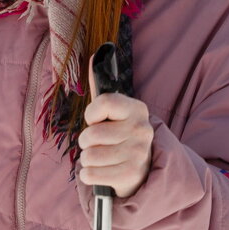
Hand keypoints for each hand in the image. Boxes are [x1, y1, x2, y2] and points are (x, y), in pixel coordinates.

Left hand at [77, 53, 153, 198]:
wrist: (140, 171)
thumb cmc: (118, 137)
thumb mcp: (112, 112)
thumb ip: (101, 86)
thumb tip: (94, 54)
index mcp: (137, 109)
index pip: (103, 102)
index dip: (91, 114)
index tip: (95, 120)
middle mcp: (141, 129)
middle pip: (91, 133)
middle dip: (86, 141)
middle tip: (97, 144)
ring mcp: (138, 153)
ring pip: (89, 156)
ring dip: (88, 159)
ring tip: (101, 158)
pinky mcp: (131, 175)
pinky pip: (91, 174)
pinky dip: (89, 175)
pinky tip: (100, 172)